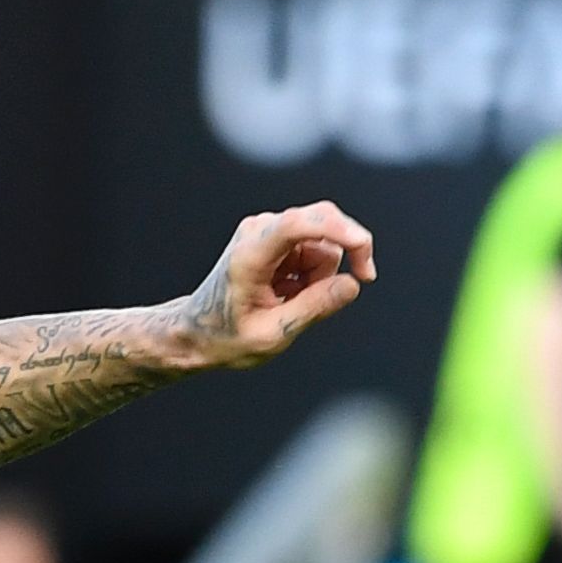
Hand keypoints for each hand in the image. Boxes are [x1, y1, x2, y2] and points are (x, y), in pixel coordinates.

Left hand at [189, 203, 374, 366]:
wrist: (198, 331)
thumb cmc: (226, 338)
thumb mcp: (272, 335)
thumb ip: (313, 309)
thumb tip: (352, 285)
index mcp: (250, 254)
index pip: (297, 224)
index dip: (338, 229)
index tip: (363, 248)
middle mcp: (259, 230)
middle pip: (323, 225)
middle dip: (336, 264)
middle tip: (334, 301)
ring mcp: (268, 229)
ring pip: (324, 244)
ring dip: (319, 277)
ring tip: (289, 302)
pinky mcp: (277, 236)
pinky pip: (315, 250)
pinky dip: (311, 275)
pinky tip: (287, 293)